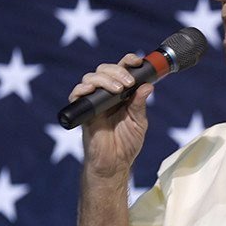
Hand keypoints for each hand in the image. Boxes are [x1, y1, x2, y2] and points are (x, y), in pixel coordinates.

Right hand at [69, 54, 151, 179]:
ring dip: (104, 79)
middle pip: (105, 69)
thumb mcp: (138, 122)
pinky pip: (76, 94)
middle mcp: (106, 94)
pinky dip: (82, 89)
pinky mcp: (83, 111)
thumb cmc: (127, 144)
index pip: (122, 70)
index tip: (137, 62)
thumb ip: (140, 104)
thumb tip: (148, 85)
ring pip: (91, 77)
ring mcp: (94, 101)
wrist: (114, 164)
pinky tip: (90, 90)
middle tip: (128, 83)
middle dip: (117, 71)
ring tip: (118, 90)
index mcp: (122, 94)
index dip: (128, 62)